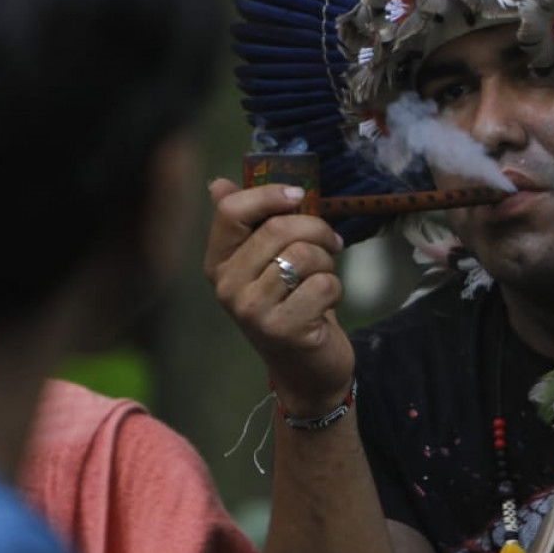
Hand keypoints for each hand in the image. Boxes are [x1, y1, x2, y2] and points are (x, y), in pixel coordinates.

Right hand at [203, 178, 355, 416]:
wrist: (306, 368)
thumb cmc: (290, 304)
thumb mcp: (266, 262)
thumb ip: (247, 223)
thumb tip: (218, 184)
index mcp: (218, 263)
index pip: (231, 212)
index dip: (269, 194)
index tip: (300, 197)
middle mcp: (227, 287)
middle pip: (278, 229)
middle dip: (316, 228)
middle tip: (331, 242)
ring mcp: (252, 311)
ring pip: (304, 255)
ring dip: (327, 262)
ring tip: (322, 278)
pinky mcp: (283, 330)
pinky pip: (323, 284)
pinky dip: (336, 289)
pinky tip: (326, 305)